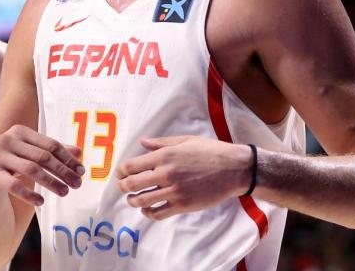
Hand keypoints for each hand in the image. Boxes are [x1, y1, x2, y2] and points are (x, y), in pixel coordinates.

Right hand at [0, 125, 84, 205]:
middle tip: (77, 184)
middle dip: (63, 171)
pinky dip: (29, 194)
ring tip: (64, 193)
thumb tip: (79, 151)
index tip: (81, 171)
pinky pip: (13, 184)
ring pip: (31, 169)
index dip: (68, 158)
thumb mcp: (28, 152)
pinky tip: (41, 202)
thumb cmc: (9, 161)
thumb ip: (50, 150)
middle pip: (42, 157)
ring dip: (50, 182)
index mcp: (20, 132)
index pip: (50, 144)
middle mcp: (8, 140)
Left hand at [115, 136, 252, 219]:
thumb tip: (142, 142)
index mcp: (164, 156)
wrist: (234, 169)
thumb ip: (161, 143)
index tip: (120, 174)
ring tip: (133, 200)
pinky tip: (148, 210)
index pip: (131, 166)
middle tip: (122, 188)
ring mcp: (174, 191)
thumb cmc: (211, 152)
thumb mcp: (185, 141)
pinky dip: (149, 213)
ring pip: (142, 201)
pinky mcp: (182, 205)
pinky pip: (158, 213)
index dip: (120, 172)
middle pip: (131, 185)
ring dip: (133, 201)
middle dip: (123, 187)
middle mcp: (166, 173)